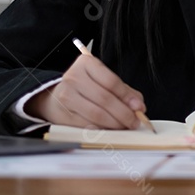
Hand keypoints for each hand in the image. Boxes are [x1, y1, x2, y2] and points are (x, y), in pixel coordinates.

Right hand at [26, 53, 146, 128]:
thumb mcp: (103, 80)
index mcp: (86, 63)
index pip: (111, 81)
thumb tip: (139, 107)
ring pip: (97, 114)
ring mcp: (66, 96)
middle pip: (105, 99)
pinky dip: (102, 130)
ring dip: (115, 124)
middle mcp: (74, 77)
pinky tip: (109, 130)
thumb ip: (124, 91)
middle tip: (134, 121)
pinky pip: (87, 125)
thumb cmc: (84, 87)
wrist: (54, 96)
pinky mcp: (62, 114)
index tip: (139, 107)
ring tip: (124, 126)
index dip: (128, 96)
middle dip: (124, 113)